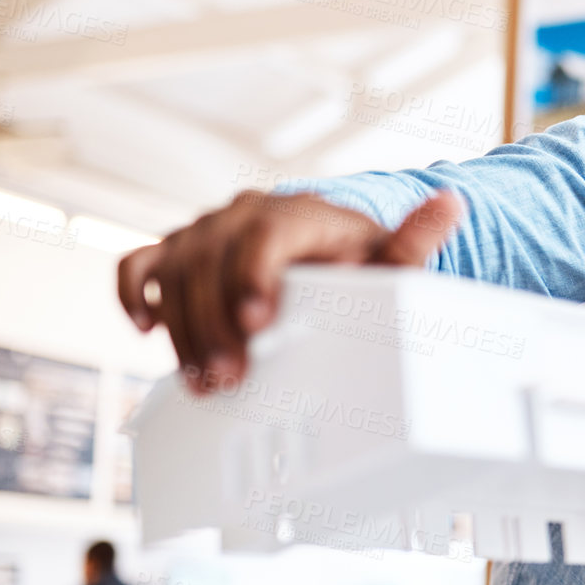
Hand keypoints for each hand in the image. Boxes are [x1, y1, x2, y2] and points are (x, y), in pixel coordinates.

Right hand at [117, 189, 463, 393]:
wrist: (320, 243)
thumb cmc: (355, 256)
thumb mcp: (387, 256)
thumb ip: (413, 241)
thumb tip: (451, 205)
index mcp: (294, 214)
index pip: (263, 239)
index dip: (253, 278)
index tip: (257, 322)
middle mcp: (241, 215)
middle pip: (211, 263)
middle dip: (215, 325)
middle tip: (229, 376)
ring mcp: (203, 231)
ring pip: (174, 272)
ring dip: (181, 330)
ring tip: (203, 379)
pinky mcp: (175, 251)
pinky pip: (137, 265)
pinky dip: (134, 295)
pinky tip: (146, 329)